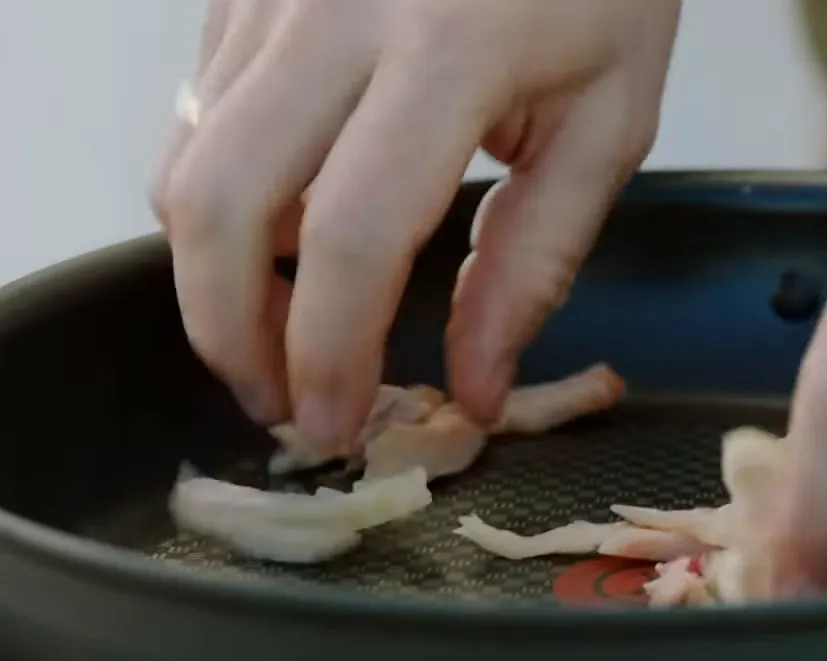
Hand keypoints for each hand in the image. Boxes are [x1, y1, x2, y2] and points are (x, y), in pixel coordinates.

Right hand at [150, 0, 679, 451]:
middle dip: (228, 333)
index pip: (351, 235)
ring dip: (218, 272)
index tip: (337, 423)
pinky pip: (199, 112)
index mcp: (448, 48)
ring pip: (189, 161)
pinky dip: (227, 193)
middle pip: (219, 205)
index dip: (329, 354)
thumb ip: (535, 261)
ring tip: (286, 323)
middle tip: (278, 398)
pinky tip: (290, 221)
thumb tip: (472, 389)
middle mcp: (333, 9)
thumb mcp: (608, 121)